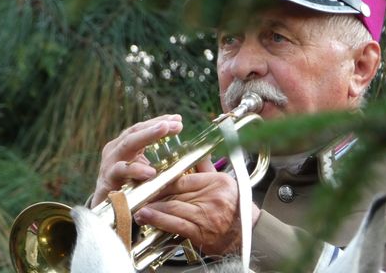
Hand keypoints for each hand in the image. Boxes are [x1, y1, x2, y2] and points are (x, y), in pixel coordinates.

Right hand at [91, 114, 182, 206]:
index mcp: (124, 145)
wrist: (105, 211)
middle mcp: (115, 150)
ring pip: (127, 145)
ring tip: (164, 131)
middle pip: (135, 132)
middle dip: (155, 126)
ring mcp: (109, 163)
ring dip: (146, 136)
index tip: (178, 119)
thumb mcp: (144, 170)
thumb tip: (187, 152)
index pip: (142, 128)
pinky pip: (120, 172)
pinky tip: (150, 172)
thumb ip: (159, 160)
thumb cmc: (128, 187)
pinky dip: (135, 170)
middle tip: (174, 123)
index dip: (159, 122)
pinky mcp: (106, 180)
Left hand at [133, 159, 261, 255]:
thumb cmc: (236, 208)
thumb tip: (196, 151)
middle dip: (154, 193)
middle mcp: (211, 197)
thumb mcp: (224, 183)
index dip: (164, 179)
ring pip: (173, 207)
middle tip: (138, 192)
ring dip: (152, 207)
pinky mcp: (201, 232)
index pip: (184, 178)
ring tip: (138, 205)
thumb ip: (206, 168)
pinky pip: (176, 224)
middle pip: (175, 192)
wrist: (247, 233)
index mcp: (217, 182)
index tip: (151, 180)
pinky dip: (159, 220)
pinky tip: (147, 217)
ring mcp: (206, 215)